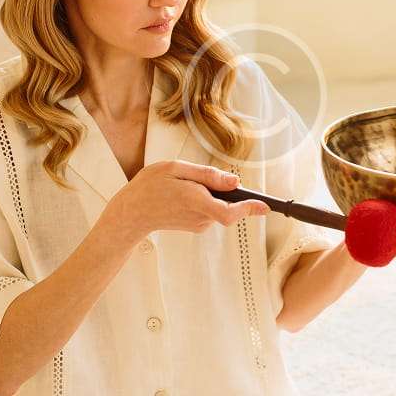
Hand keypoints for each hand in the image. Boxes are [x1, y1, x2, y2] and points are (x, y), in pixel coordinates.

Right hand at [103, 160, 270, 245]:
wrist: (129, 214)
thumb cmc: (149, 187)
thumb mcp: (176, 169)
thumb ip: (207, 175)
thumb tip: (235, 181)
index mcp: (196, 201)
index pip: (230, 212)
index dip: (250, 209)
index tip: (266, 206)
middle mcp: (200, 217)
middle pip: (227, 203)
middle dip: (224, 188)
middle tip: (198, 177)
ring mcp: (198, 224)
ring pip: (218, 204)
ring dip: (209, 192)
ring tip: (183, 184)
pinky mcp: (195, 226)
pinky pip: (209, 208)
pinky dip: (203, 198)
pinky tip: (182, 193)